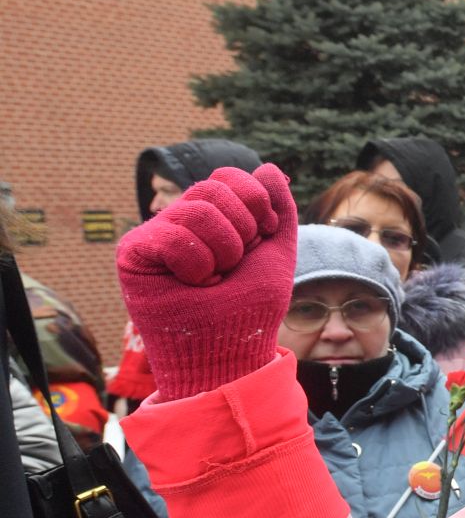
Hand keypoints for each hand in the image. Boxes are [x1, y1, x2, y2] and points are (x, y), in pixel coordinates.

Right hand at [116, 165, 299, 399]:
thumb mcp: (276, 252)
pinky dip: (195, 264)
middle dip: (241, 232)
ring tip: (213, 278)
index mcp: (213, 216)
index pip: (230, 176)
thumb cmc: (250, 306)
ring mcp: (155, 234)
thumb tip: (269, 169)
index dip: (256, 203)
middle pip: (214, 187)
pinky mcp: (133, 254)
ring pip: (196, 209)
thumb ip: (278, 210)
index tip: (262, 236)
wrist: (229, 348)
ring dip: (222, 251)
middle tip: (233, 266)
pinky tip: (192, 284)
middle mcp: (180, 219)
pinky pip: (171, 237)